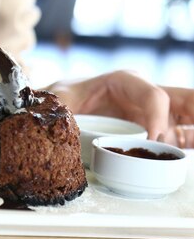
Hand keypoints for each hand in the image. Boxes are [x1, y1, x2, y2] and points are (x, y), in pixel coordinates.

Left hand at [50, 70, 193, 146]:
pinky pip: (183, 137)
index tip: (154, 139)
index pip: (154, 95)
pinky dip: (191, 142)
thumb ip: (61, 106)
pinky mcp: (158, 133)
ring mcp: (155, 115)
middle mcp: (146, 96)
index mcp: (126, 82)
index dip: (158, 116)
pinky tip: (188, 157)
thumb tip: (61, 120)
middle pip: (184, 99)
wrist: (61, 108)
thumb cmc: (64, 99)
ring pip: (188, 117)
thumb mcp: (59, 99)